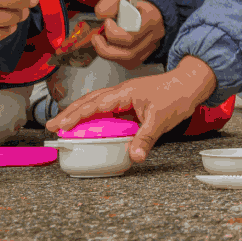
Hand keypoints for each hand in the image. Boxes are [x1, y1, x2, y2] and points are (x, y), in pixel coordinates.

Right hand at [46, 56, 217, 162]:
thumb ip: (146, 138)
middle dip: (69, 113)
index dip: (75, 115)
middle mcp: (121, 92)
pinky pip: (106, 106)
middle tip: (51, 125)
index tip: (59, 125)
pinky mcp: (130, 100)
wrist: (190, 84)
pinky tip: (90, 123)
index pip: (94, 104)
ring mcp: (125, 95)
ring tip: (63, 123)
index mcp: (124, 93)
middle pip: (89, 101)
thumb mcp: (161, 120)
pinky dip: (93, 113)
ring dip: (79, 111)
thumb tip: (134, 156)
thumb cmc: (176, 95)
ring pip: (96, 102)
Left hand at [86, 0, 164, 68]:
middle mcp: (155, 35)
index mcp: (152, 18)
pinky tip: (110, 46)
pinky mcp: (146, 53)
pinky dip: (116, 57)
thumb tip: (101, 16)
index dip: (114, 32)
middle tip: (98, 36)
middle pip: (129, 53)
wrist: (142, 5)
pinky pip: (129, 63)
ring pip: (129, 61)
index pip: (132, 35)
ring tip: (100, 42)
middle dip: (106, 47)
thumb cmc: (132, 1)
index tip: (107, 21)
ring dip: (109, 53)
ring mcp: (151, 46)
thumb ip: (108, 4)